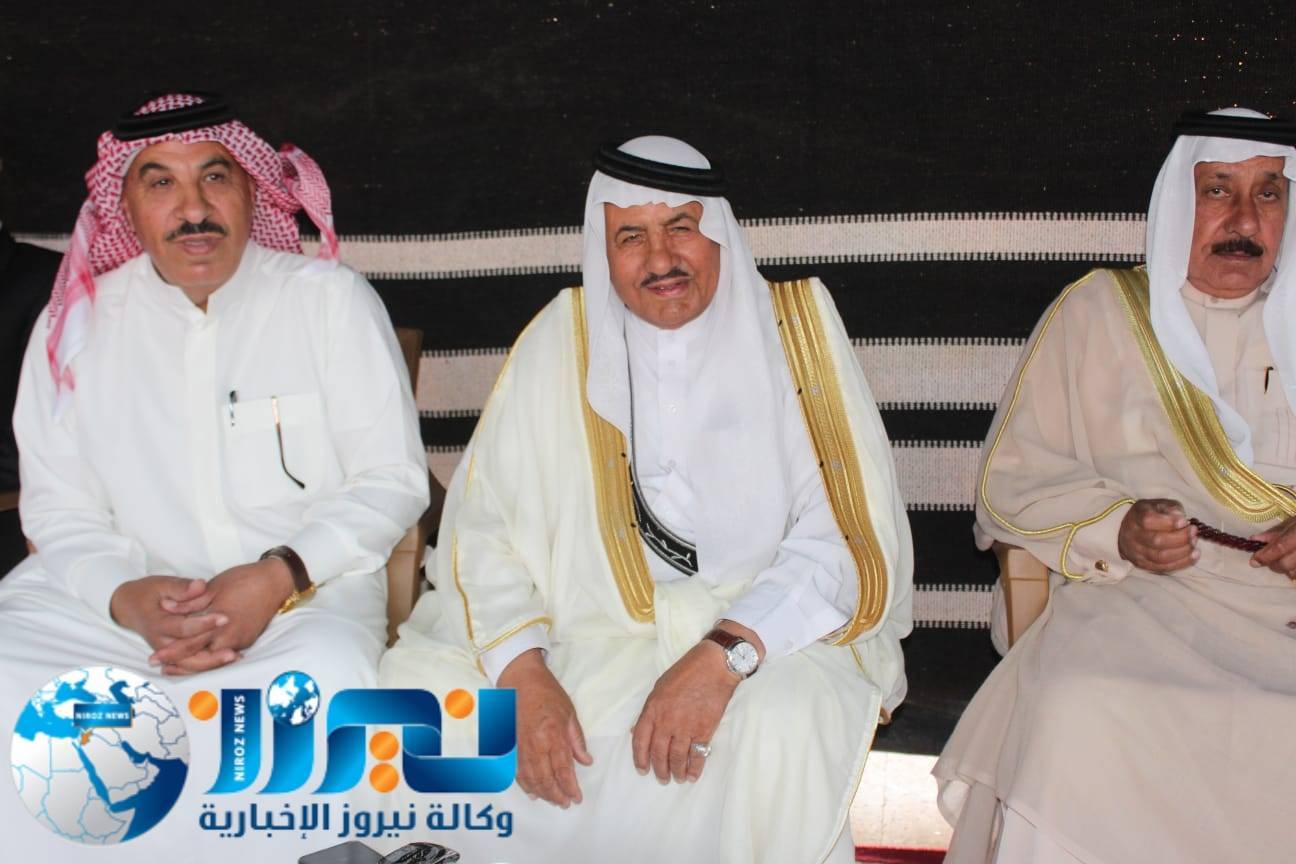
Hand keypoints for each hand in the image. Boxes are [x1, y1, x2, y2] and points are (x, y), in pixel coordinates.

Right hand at [109, 575, 227, 651]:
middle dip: (211, 652)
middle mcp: (161, 642)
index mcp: (157, 623)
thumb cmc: (147, 593)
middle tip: (234, 648)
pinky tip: (231, 656)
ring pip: (191, 661)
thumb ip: (181, 587)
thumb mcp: (161, 584)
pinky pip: (192, 661)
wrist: (128, 607)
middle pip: (188, 652)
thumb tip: (200, 585)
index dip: (204, 624)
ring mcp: (167, 650)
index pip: (183, 628)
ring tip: (236, 656)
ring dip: (213, 661)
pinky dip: (210, 661)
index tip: (224, 617)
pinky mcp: (174, 652)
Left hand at [150, 558, 294, 674]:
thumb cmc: (244, 580)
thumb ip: (190, 602)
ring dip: (194, 663)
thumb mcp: (214, 587)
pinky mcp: (247, 640)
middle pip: (200, 659)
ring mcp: (240, 640)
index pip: (190, 643)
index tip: (154, 658)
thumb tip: (167, 607)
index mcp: (219, 622)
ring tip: (175, 666)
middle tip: (161, 668)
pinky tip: (201, 657)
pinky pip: (224, 653)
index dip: (171, 652)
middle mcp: (230, 636)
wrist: (275, 582)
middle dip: (180, 665)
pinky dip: (210, 658)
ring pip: (212, 659)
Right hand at [497, 648, 591, 807]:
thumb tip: (586, 761)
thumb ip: (577, 740)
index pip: (563, 769)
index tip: (577, 798)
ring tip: (553, 800)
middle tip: (565, 803)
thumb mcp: (569, 713)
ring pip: (530, 778)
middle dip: (557, 794)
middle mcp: (535, 745)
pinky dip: (525, 784)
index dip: (570, 787)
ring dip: (542, 793)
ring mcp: (520, 746)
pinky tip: (532, 792)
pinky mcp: (509, 746)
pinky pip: (516, 771)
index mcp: (553, 735)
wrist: (520, 680)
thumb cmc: (547, 693)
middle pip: (546, 778)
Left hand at [631, 620, 759, 783]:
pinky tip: (693, 776)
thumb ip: (650, 710)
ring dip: (676, 772)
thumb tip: (639, 730)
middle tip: (662, 778)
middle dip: (659, 770)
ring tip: (678, 778)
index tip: (642, 770)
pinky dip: (694, 768)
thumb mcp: (659, 687)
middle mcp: (666, 721)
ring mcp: (685, 727)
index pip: (640, 741)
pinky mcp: (704, 731)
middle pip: (658, 753)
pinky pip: (697, 755)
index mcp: (652, 709)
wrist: (714, 666)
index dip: (640, 758)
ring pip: (676, 758)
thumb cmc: (686, 672)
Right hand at [1117, 498, 1198, 572]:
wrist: (1129, 530)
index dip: (1169, 522)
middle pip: (1156, 541)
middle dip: (1180, 538)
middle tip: (1194, 533)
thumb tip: (1180, 518)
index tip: (1185, 522)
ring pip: (1160, 557)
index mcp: (1136, 516)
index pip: (1148, 520)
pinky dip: (1181, 563)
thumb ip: (1171, 508)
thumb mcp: (1159, 505)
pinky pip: (1163, 568)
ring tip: (1194, 544)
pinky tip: (1194, 555)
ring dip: (1183, 552)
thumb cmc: (1151, 515)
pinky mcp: (1143, 564)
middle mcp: (1132, 535)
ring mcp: (1136, 552)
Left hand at [1249, 516, 1295, 579]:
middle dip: (1274, 565)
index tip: (1254, 562)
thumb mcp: (1295, 521)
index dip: (1265, 556)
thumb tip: (1255, 539)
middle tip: (1268, 560)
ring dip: (1287, 570)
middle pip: (1286, 564)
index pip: (1280, 547)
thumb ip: (1276, 531)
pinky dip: (1295, 572)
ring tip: (1286, 561)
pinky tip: (1295, 565)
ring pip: (1294, 573)